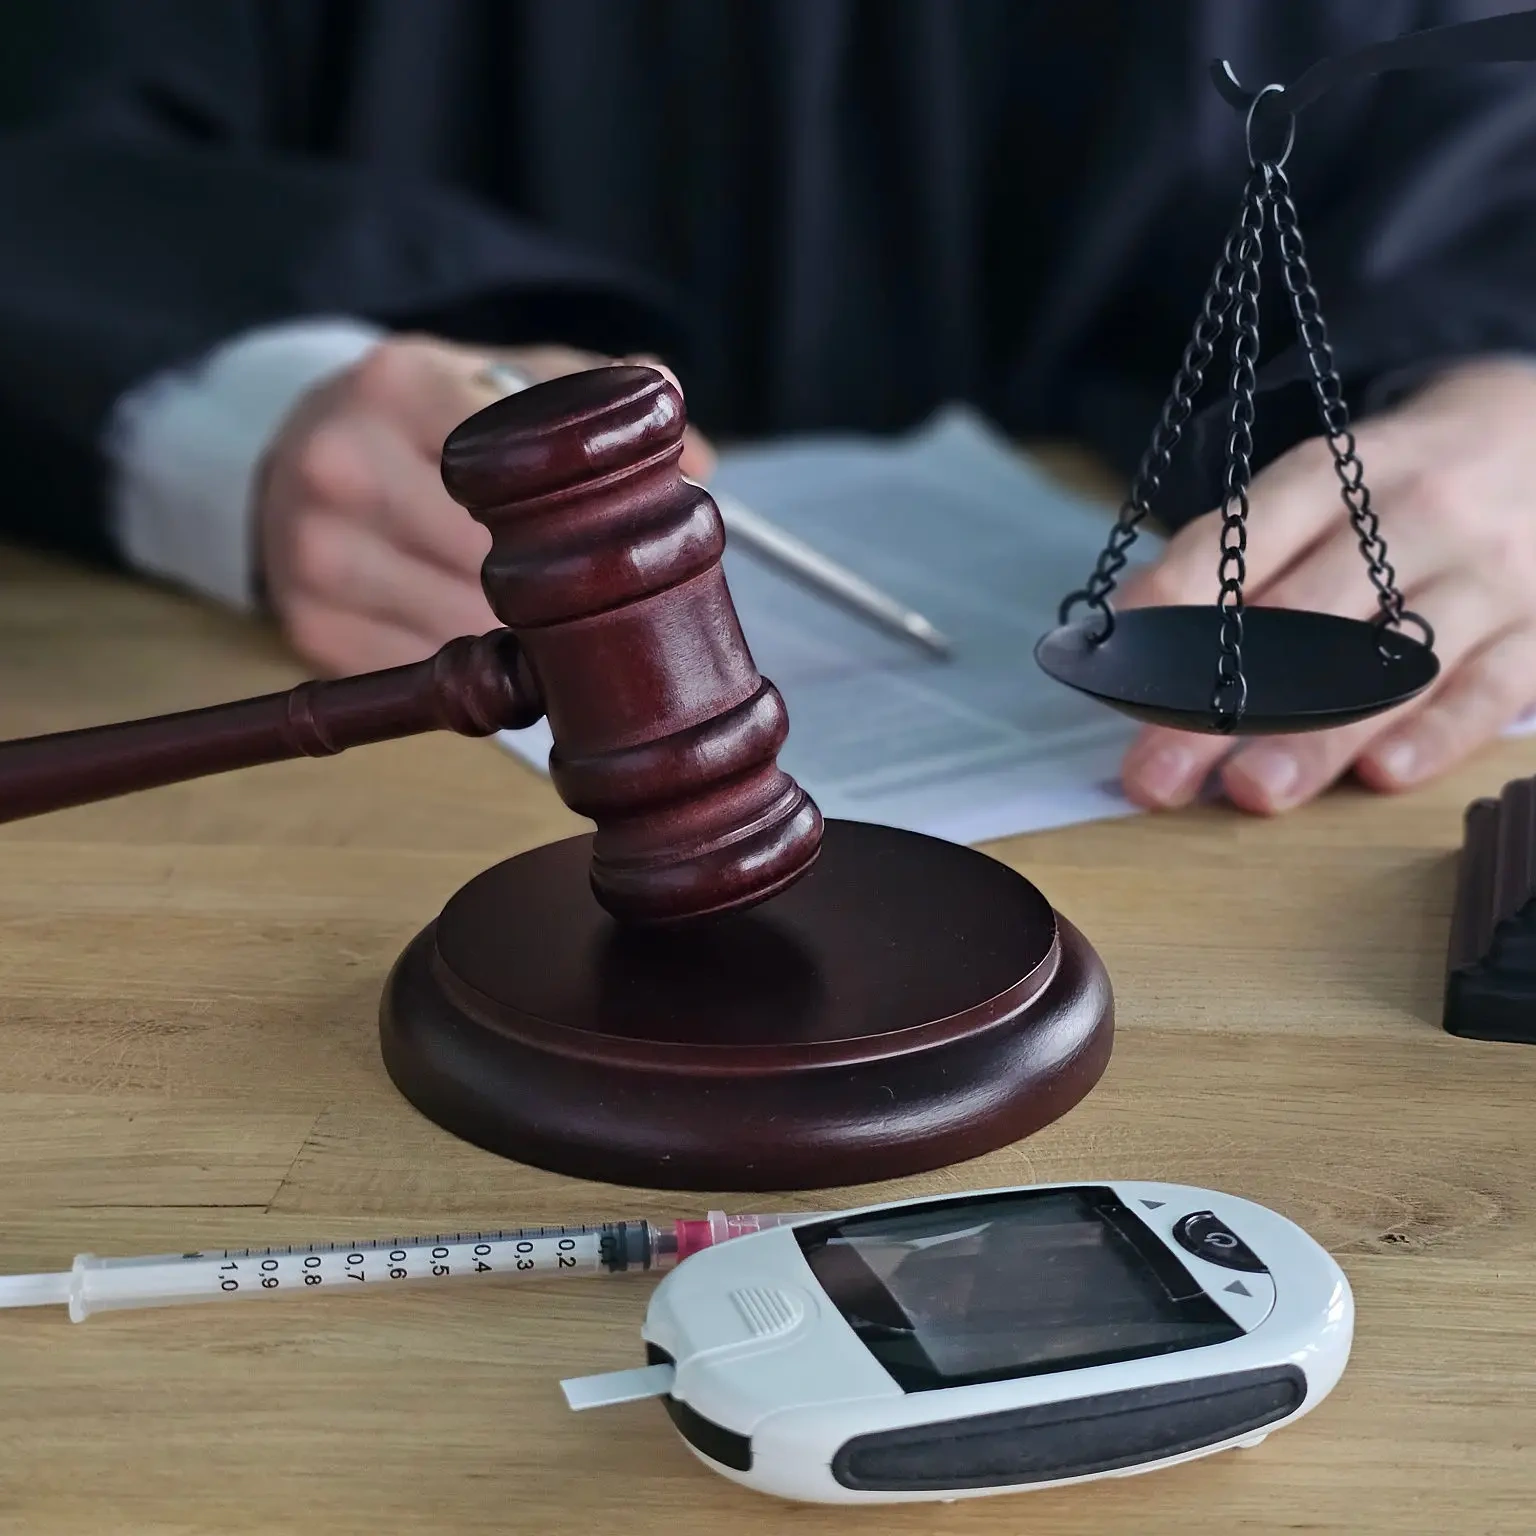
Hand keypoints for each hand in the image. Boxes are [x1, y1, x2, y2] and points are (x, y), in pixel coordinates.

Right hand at [257, 337, 714, 675]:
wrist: (279, 454)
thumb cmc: (413, 420)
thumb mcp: (491, 377)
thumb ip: (594, 404)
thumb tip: (699, 459)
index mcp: (398, 384)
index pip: (519, 470)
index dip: (581, 521)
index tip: (621, 546)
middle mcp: (341, 465)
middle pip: (495, 566)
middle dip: (558, 595)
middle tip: (603, 605)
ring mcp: (311, 554)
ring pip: (465, 632)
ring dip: (518, 644)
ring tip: (546, 627)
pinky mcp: (309, 628)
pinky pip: (425, 671)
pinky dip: (468, 667)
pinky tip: (482, 644)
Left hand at [1116, 357, 1535, 813]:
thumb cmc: (1388, 486)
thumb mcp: (1314, 485)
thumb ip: (1231, 551)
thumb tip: (1130, 627)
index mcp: (1337, 472)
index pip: (1244, 536)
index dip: (1176, 603)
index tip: (1121, 671)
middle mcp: (1413, 515)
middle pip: (1306, 617)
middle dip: (1223, 702)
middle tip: (1160, 770)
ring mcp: (1484, 572)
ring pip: (1392, 663)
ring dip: (1317, 735)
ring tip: (1251, 790)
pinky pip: (1489, 687)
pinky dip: (1435, 734)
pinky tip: (1380, 774)